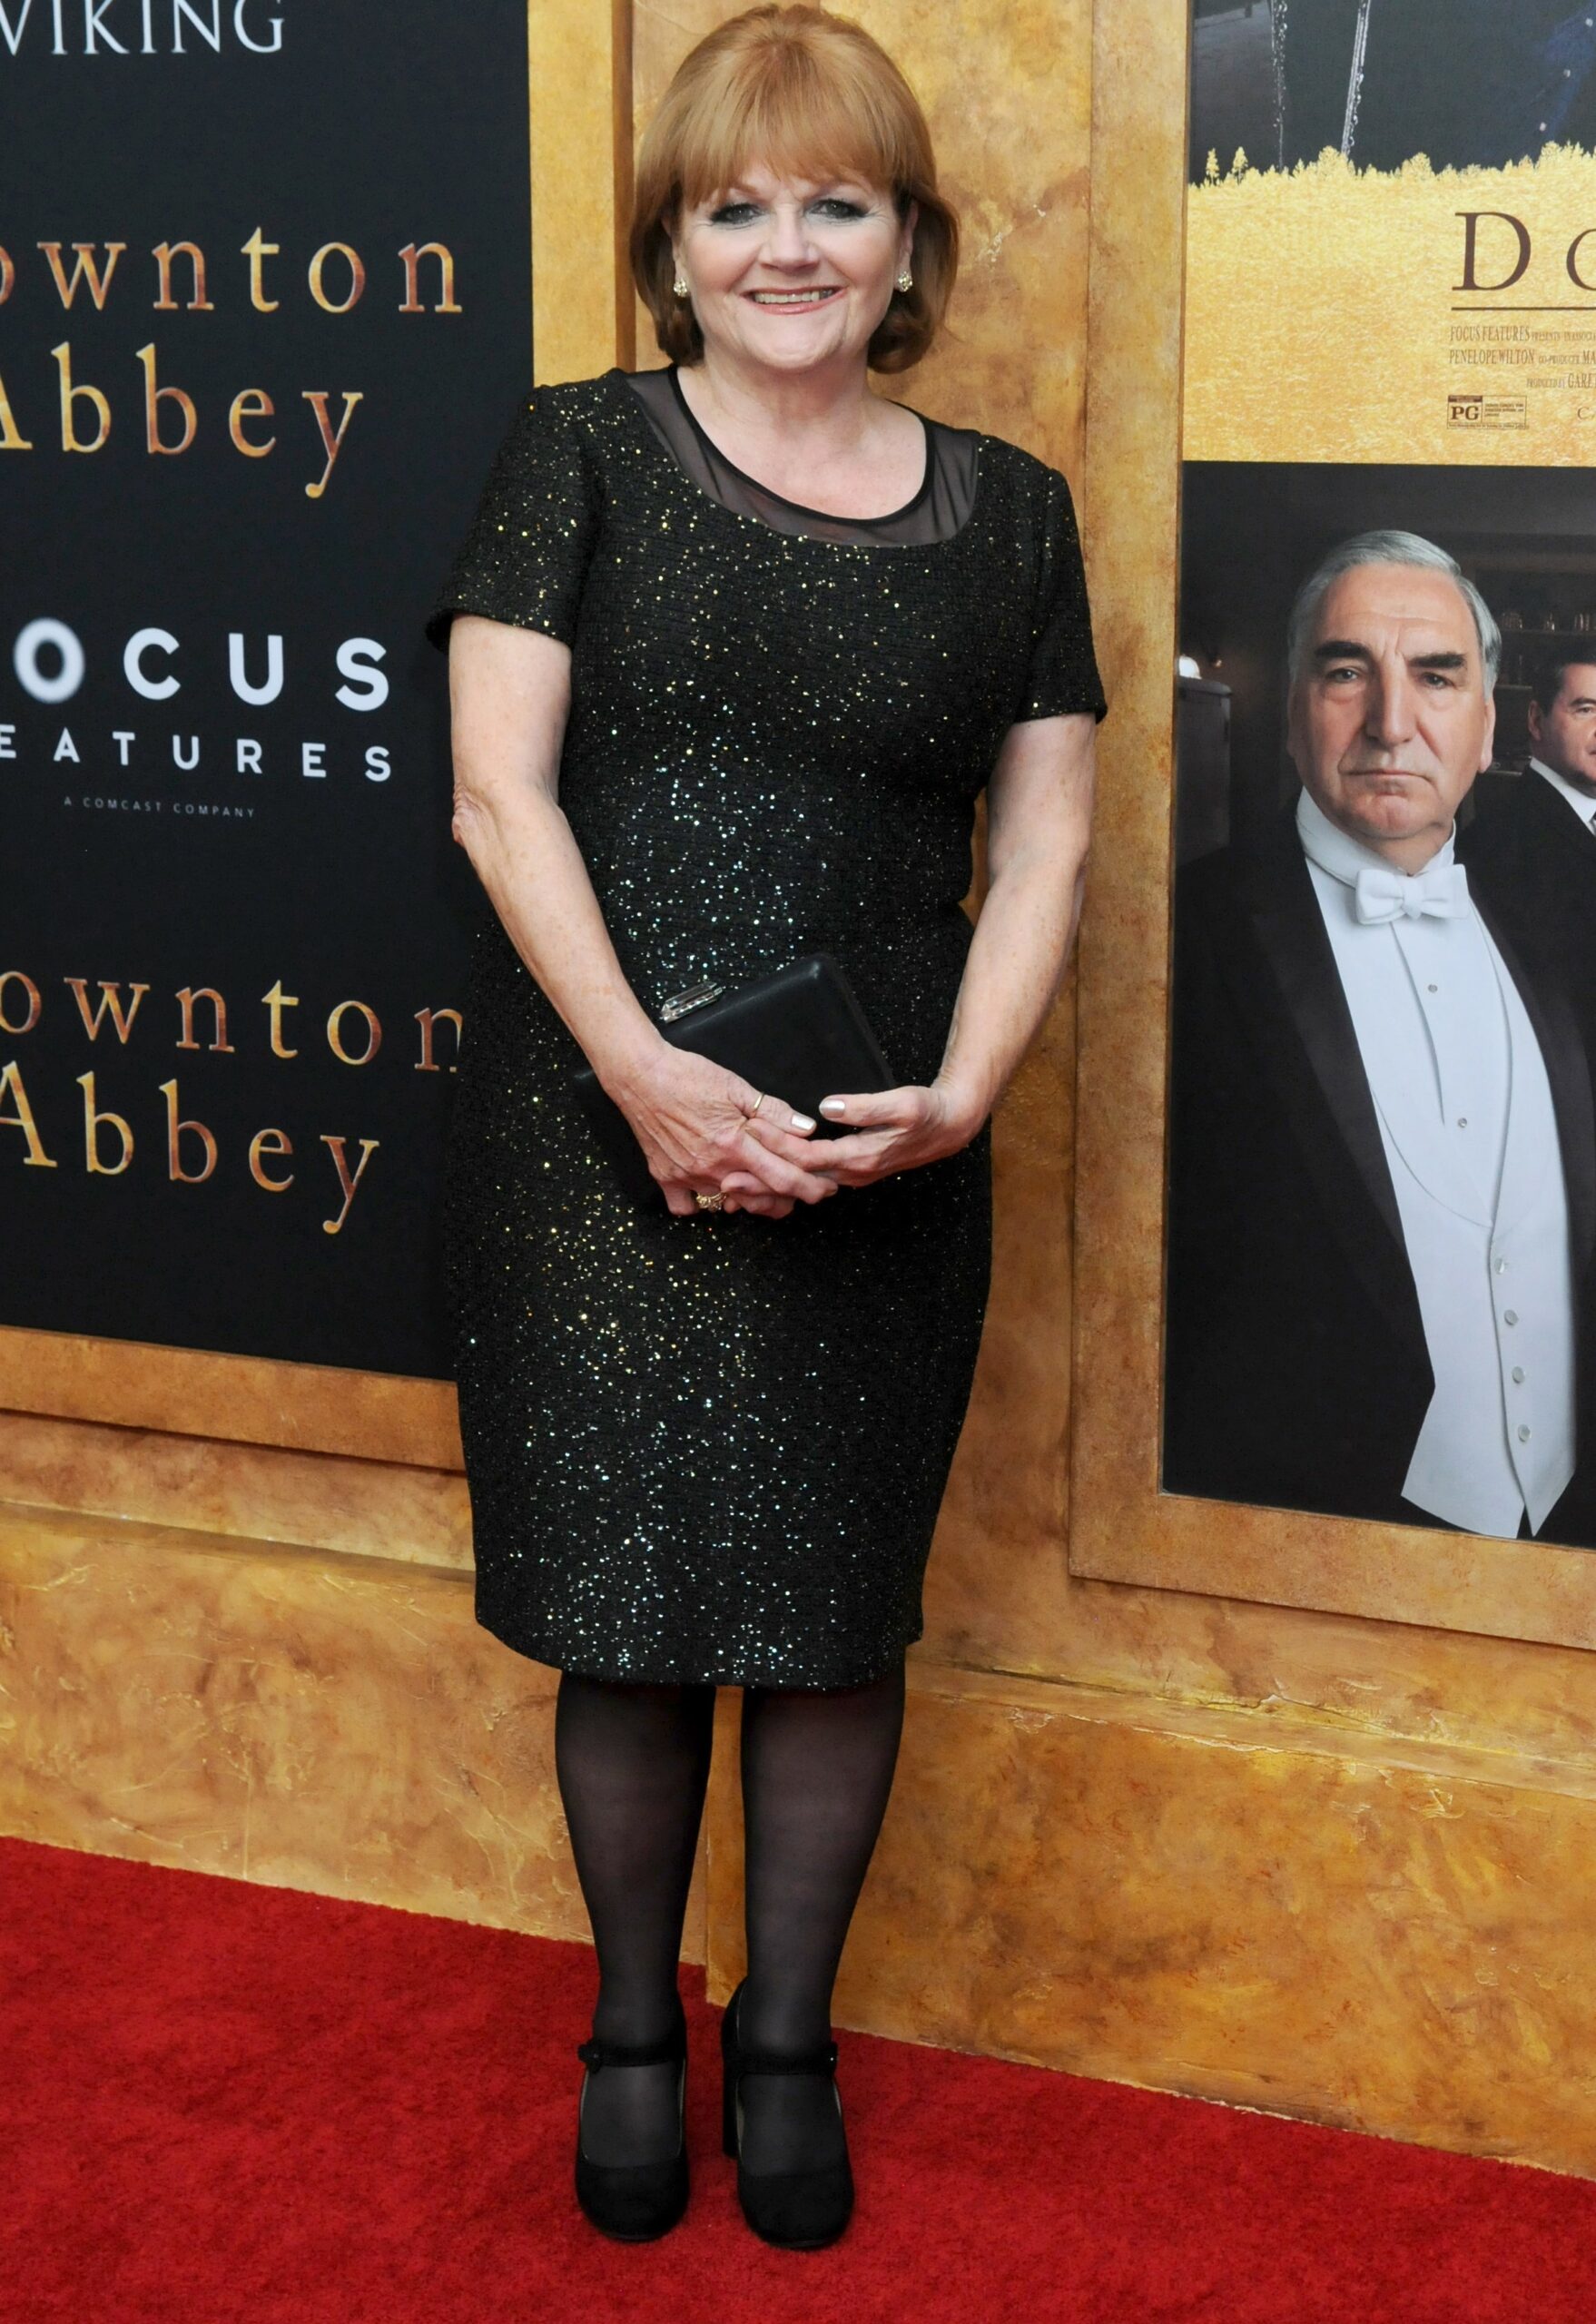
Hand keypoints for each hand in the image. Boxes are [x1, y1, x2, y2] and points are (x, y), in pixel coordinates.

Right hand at [605, 1042, 839, 1218]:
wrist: (639, 1076)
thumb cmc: (687, 1075)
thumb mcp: (736, 1086)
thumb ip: (773, 1111)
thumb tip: (806, 1128)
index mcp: (735, 1143)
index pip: (784, 1176)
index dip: (811, 1186)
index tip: (825, 1187)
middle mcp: (714, 1167)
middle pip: (762, 1200)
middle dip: (789, 1200)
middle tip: (803, 1191)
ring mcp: (689, 1176)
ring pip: (730, 1205)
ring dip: (752, 1201)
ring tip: (764, 1187)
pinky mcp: (666, 1178)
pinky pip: (688, 1207)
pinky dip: (704, 1203)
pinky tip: (714, 1189)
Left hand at [745, 1077, 981, 1191]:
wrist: (951, 1127)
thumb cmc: (928, 1112)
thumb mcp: (902, 1104)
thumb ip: (864, 1107)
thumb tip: (829, 1108)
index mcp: (859, 1156)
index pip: (806, 1156)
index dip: (775, 1144)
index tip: (747, 1131)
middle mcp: (851, 1172)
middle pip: (797, 1179)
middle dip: (760, 1177)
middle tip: (723, 1173)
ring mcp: (851, 1173)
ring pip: (802, 1184)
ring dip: (768, 1184)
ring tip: (733, 1184)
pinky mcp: (851, 1168)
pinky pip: (812, 1179)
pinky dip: (786, 1180)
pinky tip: (766, 1176)